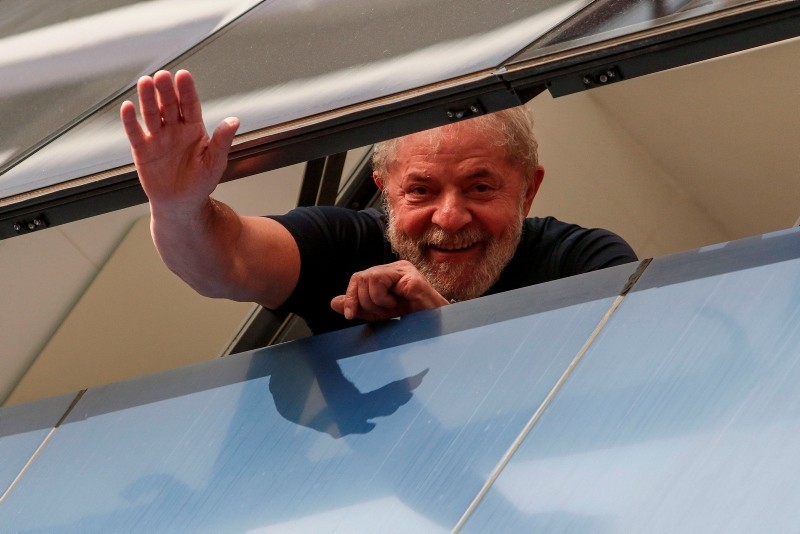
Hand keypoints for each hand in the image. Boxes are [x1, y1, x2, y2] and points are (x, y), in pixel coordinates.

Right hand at [120, 70, 238, 212]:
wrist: (182, 203)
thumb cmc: (202, 181)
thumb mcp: (215, 161)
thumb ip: (222, 141)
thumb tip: (235, 121)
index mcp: (193, 128)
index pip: (190, 105)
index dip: (186, 90)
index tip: (183, 75)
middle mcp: (174, 128)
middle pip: (168, 105)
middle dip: (165, 90)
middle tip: (162, 76)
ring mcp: (157, 137)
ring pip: (151, 114)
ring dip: (147, 98)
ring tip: (145, 82)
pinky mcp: (142, 149)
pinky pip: (135, 132)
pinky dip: (130, 121)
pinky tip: (127, 107)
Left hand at [330, 260, 448, 321]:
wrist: (435, 328)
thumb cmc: (411, 318)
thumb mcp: (378, 313)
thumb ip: (358, 306)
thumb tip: (334, 303)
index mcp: (388, 273)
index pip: (358, 278)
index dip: (351, 297)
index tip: (350, 316)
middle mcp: (396, 267)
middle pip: (361, 277)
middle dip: (365, 301)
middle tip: (382, 310)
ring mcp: (405, 270)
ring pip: (370, 279)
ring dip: (376, 301)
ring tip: (392, 307)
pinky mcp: (412, 278)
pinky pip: (384, 284)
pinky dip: (386, 300)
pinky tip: (399, 304)